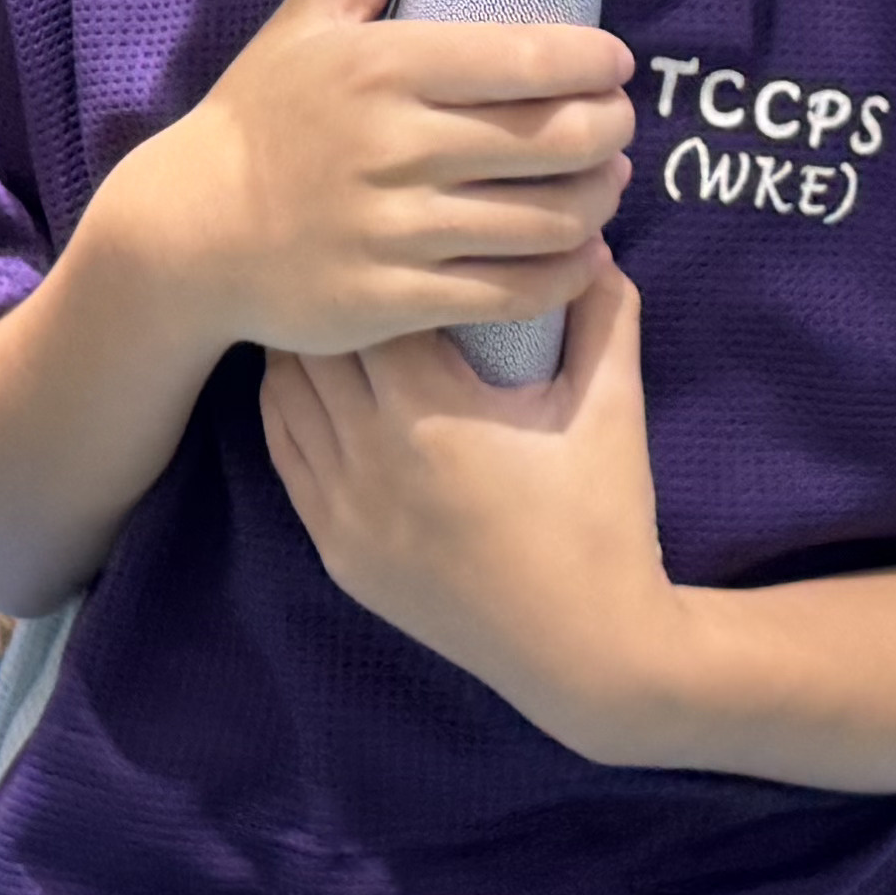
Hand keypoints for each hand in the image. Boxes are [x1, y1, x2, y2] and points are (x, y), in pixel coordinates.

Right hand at [88, 0, 637, 362]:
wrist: (189, 230)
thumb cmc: (259, 114)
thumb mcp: (306, 18)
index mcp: (381, 65)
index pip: (526, 59)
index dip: (594, 61)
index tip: (615, 62)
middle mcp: (394, 146)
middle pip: (555, 139)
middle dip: (611, 129)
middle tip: (619, 123)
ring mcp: (396, 231)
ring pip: (547, 219)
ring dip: (599, 200)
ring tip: (606, 184)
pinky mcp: (396, 302)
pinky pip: (514, 292)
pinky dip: (566, 274)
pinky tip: (581, 255)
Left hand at [258, 260, 671, 746]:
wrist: (587, 653)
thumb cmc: (604, 523)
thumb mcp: (613, 409)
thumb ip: (605, 315)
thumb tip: (591, 242)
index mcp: (429, 413)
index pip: (370, 306)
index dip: (380, 269)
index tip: (394, 243)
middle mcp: (367, 459)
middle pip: (311, 345)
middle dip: (334, 304)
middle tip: (349, 266)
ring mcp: (343, 514)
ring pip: (282, 401)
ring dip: (302, 354)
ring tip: (327, 317)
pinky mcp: (338, 556)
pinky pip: (287, 461)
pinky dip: (291, 415)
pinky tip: (314, 388)